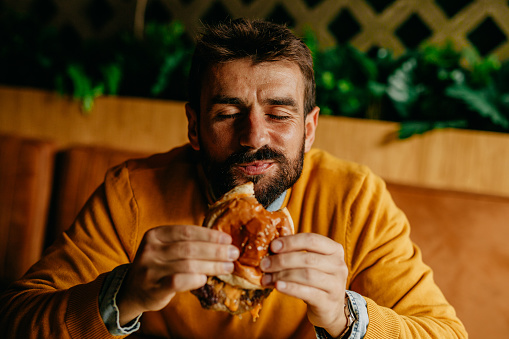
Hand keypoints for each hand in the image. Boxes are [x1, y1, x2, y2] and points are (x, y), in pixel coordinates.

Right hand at [116, 225, 238, 324]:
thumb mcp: (165, 249)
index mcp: (155, 234)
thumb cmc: (158, 266)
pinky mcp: (153, 288)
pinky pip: (179, 281)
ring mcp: (150, 269)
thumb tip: (221, 241)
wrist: (133, 290)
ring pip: (188, 264)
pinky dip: (195, 279)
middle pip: (190, 248)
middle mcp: (150, 249)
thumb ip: (186, 243)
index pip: (187, 231)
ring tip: (228, 267)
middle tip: (233, 253)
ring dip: (212, 265)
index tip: (227, 239)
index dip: (210, 235)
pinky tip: (206, 279)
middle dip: (216, 250)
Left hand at [260, 233, 347, 336]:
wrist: (330, 309)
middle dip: (282, 260)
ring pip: (306, 275)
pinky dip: (290, 288)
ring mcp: (336, 284)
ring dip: (282, 275)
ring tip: (266, 277)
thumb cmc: (316, 280)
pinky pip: (307, 292)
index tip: (273, 246)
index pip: (312, 240)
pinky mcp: (328, 302)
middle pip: (307, 258)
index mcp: (334, 250)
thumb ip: (296, 252)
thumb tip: (271, 247)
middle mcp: (339, 265)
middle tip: (264, 264)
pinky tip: (277, 286)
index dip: (291, 242)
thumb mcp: (312, 263)